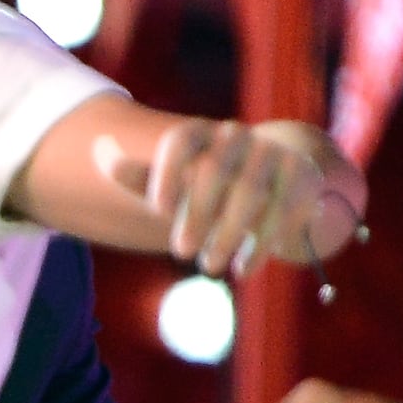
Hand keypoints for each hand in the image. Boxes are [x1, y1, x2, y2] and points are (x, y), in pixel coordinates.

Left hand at [91, 116, 361, 277]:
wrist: (267, 186)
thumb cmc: (203, 190)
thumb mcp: (168, 186)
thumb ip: (135, 175)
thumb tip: (99, 148)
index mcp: (201, 134)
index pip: (181, 139)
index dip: (167, 170)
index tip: (156, 209)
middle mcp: (238, 136)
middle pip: (213, 171)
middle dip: (195, 215)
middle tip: (180, 253)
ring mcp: (274, 153)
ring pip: (250, 193)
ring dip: (227, 235)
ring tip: (208, 268)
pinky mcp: (303, 177)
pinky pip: (284, 209)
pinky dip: (263, 242)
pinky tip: (243, 269)